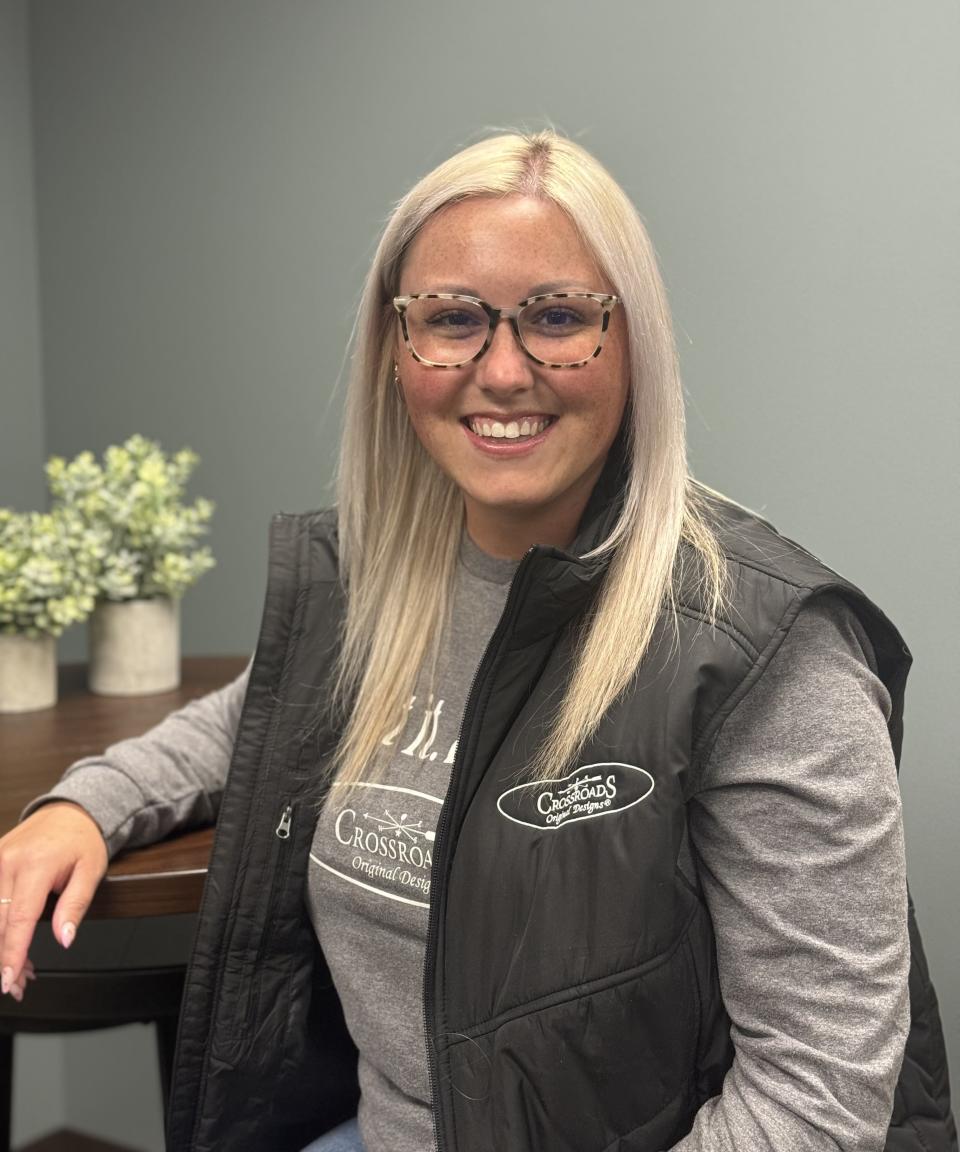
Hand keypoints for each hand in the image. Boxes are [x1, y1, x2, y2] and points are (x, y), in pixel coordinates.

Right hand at [0, 802, 107, 998]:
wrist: (69, 812)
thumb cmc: (82, 840)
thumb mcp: (91, 871)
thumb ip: (75, 906)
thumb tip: (64, 939)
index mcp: (36, 864)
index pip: (18, 918)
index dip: (12, 953)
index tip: (9, 979)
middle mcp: (7, 862)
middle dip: (2, 957)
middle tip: (16, 984)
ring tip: (16, 968)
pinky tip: (8, 945)